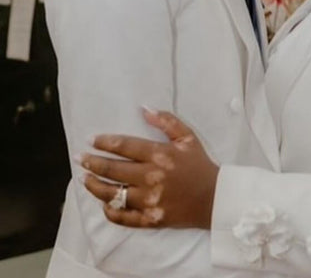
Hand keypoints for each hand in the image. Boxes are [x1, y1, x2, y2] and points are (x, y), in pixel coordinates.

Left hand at [80, 109, 217, 228]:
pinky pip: (123, 217)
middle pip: (113, 170)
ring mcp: (149, 200)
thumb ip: (167, 121)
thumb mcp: (187, 138)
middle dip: (93, 163)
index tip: (91, 140)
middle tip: (80, 158)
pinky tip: (104, 203)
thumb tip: (144, 108)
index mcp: (160, 155)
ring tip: (85, 179)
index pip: (125, 146)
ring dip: (95, 186)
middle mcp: (151, 177)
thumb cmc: (200, 165)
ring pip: (113, 194)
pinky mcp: (150, 218)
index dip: (105, 142)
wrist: (214, 198)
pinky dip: (110, 211)